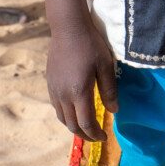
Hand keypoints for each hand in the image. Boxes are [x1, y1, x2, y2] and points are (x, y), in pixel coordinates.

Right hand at [46, 19, 117, 140]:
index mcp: (79, 92)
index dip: (96, 134)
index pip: (86, 123)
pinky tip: (75, 111)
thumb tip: (114, 111)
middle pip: (72, 125)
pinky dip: (66, 116)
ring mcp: (54, 90)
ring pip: (62, 118)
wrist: (68, 29)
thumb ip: (109, 90)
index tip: (105, 136)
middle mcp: (64, 95)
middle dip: (85, 135)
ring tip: (87, 126)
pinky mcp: (50, 84)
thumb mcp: (105, 66)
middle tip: (96, 136)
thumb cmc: (90, 45)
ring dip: (75, 127)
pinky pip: (57, 107)